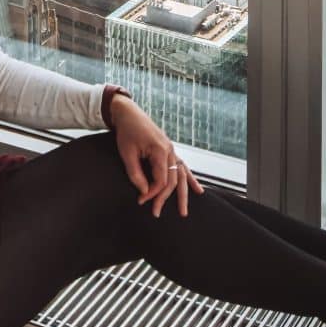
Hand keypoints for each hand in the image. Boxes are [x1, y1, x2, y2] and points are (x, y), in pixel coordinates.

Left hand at [108, 95, 202, 218]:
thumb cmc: (126, 131)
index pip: (161, 180)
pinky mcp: (168, 149)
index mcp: (160, 150)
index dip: (152, 193)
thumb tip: (144, 192)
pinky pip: (182, 166)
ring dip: (183, 193)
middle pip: (173, 180)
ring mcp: (171, 149)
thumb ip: (135, 174)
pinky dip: (190, 178)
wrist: (128, 112)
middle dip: (165, 198)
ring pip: (181, 175)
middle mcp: (169, 150)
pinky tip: (198, 190)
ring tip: (184, 211)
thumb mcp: (127, 153)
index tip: (141, 201)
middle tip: (156, 213)